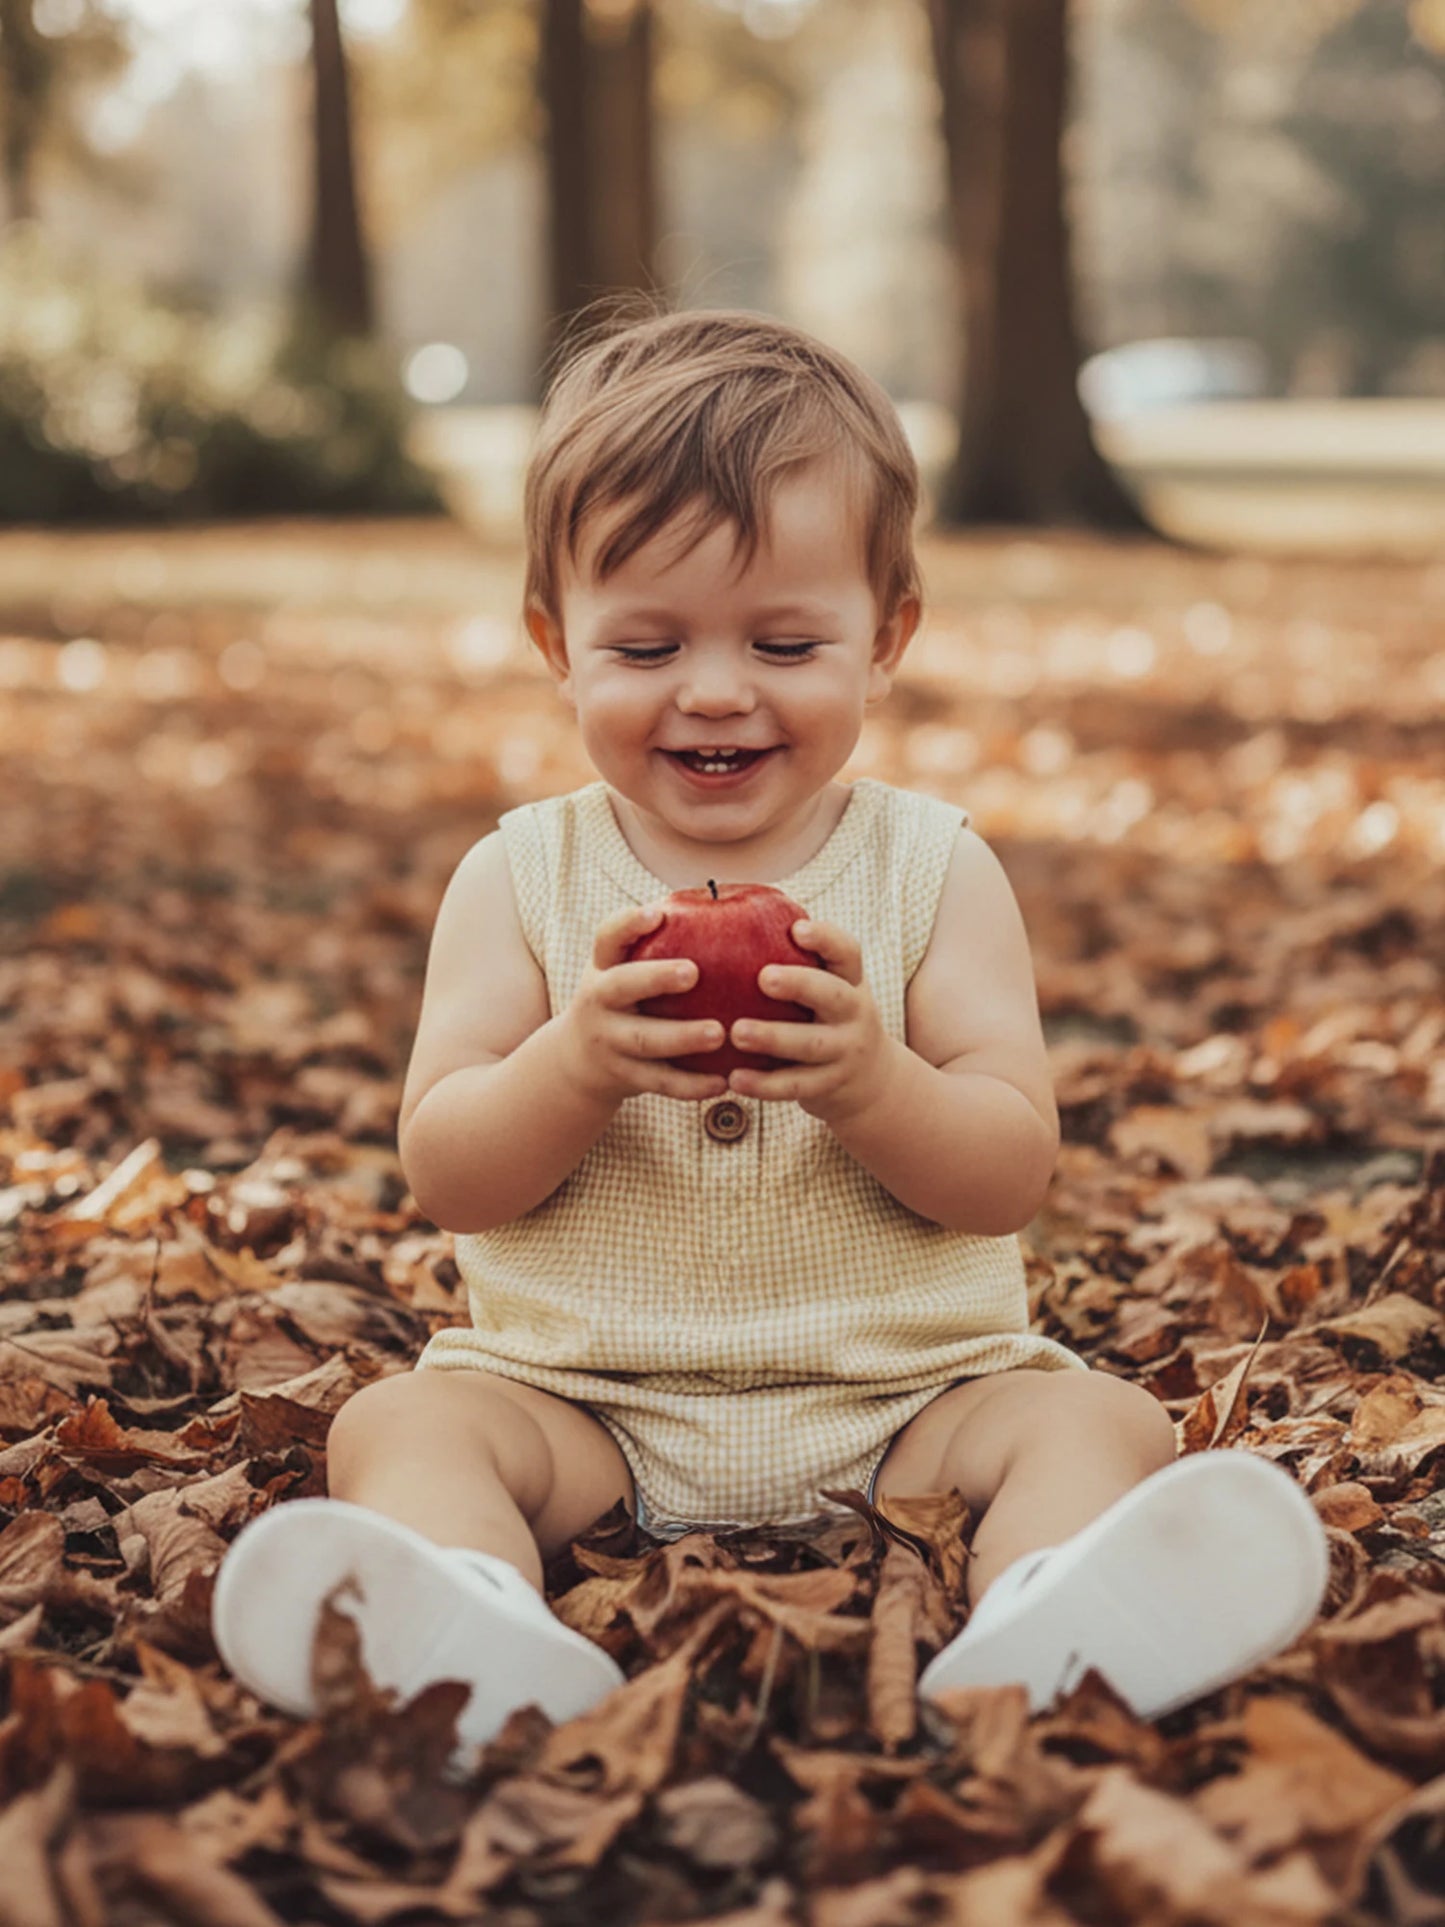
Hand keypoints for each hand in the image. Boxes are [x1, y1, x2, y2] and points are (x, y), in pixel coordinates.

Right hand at [559, 902, 729, 1106]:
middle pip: (620, 987)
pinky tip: (724, 1081)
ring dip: (681, 1038)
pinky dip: (691, 1085)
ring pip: (644, 1041)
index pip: (607, 938)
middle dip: (655, 978)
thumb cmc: (622, 1000)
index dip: (628, 924)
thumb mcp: (623, 969)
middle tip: (694, 972)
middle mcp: (598, 1002)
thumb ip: (661, 942)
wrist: (577, 1061)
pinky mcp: (624, 1077)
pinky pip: (660, 1082)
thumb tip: (721, 898)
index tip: (656, 914)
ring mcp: (609, 1042)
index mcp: (602, 969)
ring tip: (718, 1033)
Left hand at [726, 919, 891, 1120]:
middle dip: (800, 985)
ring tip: (737, 1032)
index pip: (847, 953)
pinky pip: (796, 1086)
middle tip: (763, 978)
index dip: (826, 939)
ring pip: (812, 1045)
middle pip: (834, 996)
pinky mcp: (830, 1086)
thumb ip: (793, 960)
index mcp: (850, 982)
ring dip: (774, 1038)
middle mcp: (855, 1013)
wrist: (870, 1080)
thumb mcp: (827, 987)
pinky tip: (734, 1079)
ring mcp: (846, 1051)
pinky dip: (765, 1085)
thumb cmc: (827, 1018)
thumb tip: (727, 909)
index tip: (797, 929)